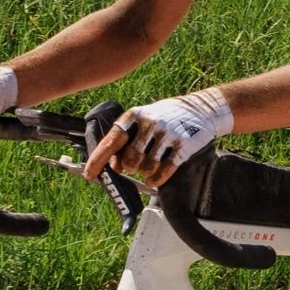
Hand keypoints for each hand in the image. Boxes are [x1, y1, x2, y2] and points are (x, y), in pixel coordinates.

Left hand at [84, 89, 230, 186]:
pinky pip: (165, 170)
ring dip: (145, 173)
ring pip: (147, 167)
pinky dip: (156, 179)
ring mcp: (167, 134)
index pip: (111, 141)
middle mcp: (149, 123)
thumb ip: (125, 140)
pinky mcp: (183, 145)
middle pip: (130, 159)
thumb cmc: (164, 118)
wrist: (200, 109)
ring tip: (149, 167)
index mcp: (133, 116)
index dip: (98, 160)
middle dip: (130, 168)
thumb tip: (113, 166)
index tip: (89, 175)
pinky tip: (154, 180)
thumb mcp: (141, 122)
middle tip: (134, 166)